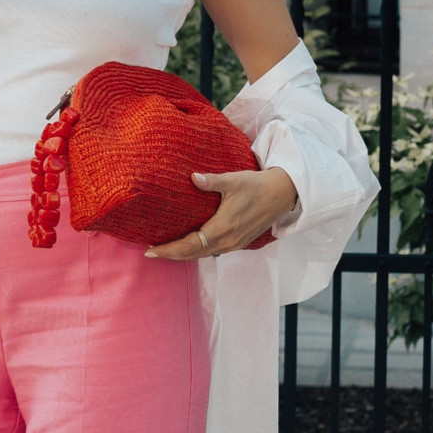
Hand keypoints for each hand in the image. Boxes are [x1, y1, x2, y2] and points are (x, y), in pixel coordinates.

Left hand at [145, 166, 297, 260]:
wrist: (283, 194)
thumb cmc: (257, 185)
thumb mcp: (234, 180)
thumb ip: (212, 181)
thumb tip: (192, 177)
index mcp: (222, 228)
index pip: (188, 246)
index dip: (168, 250)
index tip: (150, 251)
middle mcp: (227, 241)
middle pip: (192, 255)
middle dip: (171, 255)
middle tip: (151, 253)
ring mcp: (234, 244)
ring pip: (203, 255)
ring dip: (184, 255)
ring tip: (166, 250)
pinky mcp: (239, 242)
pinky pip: (213, 252)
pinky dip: (197, 252)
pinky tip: (190, 246)